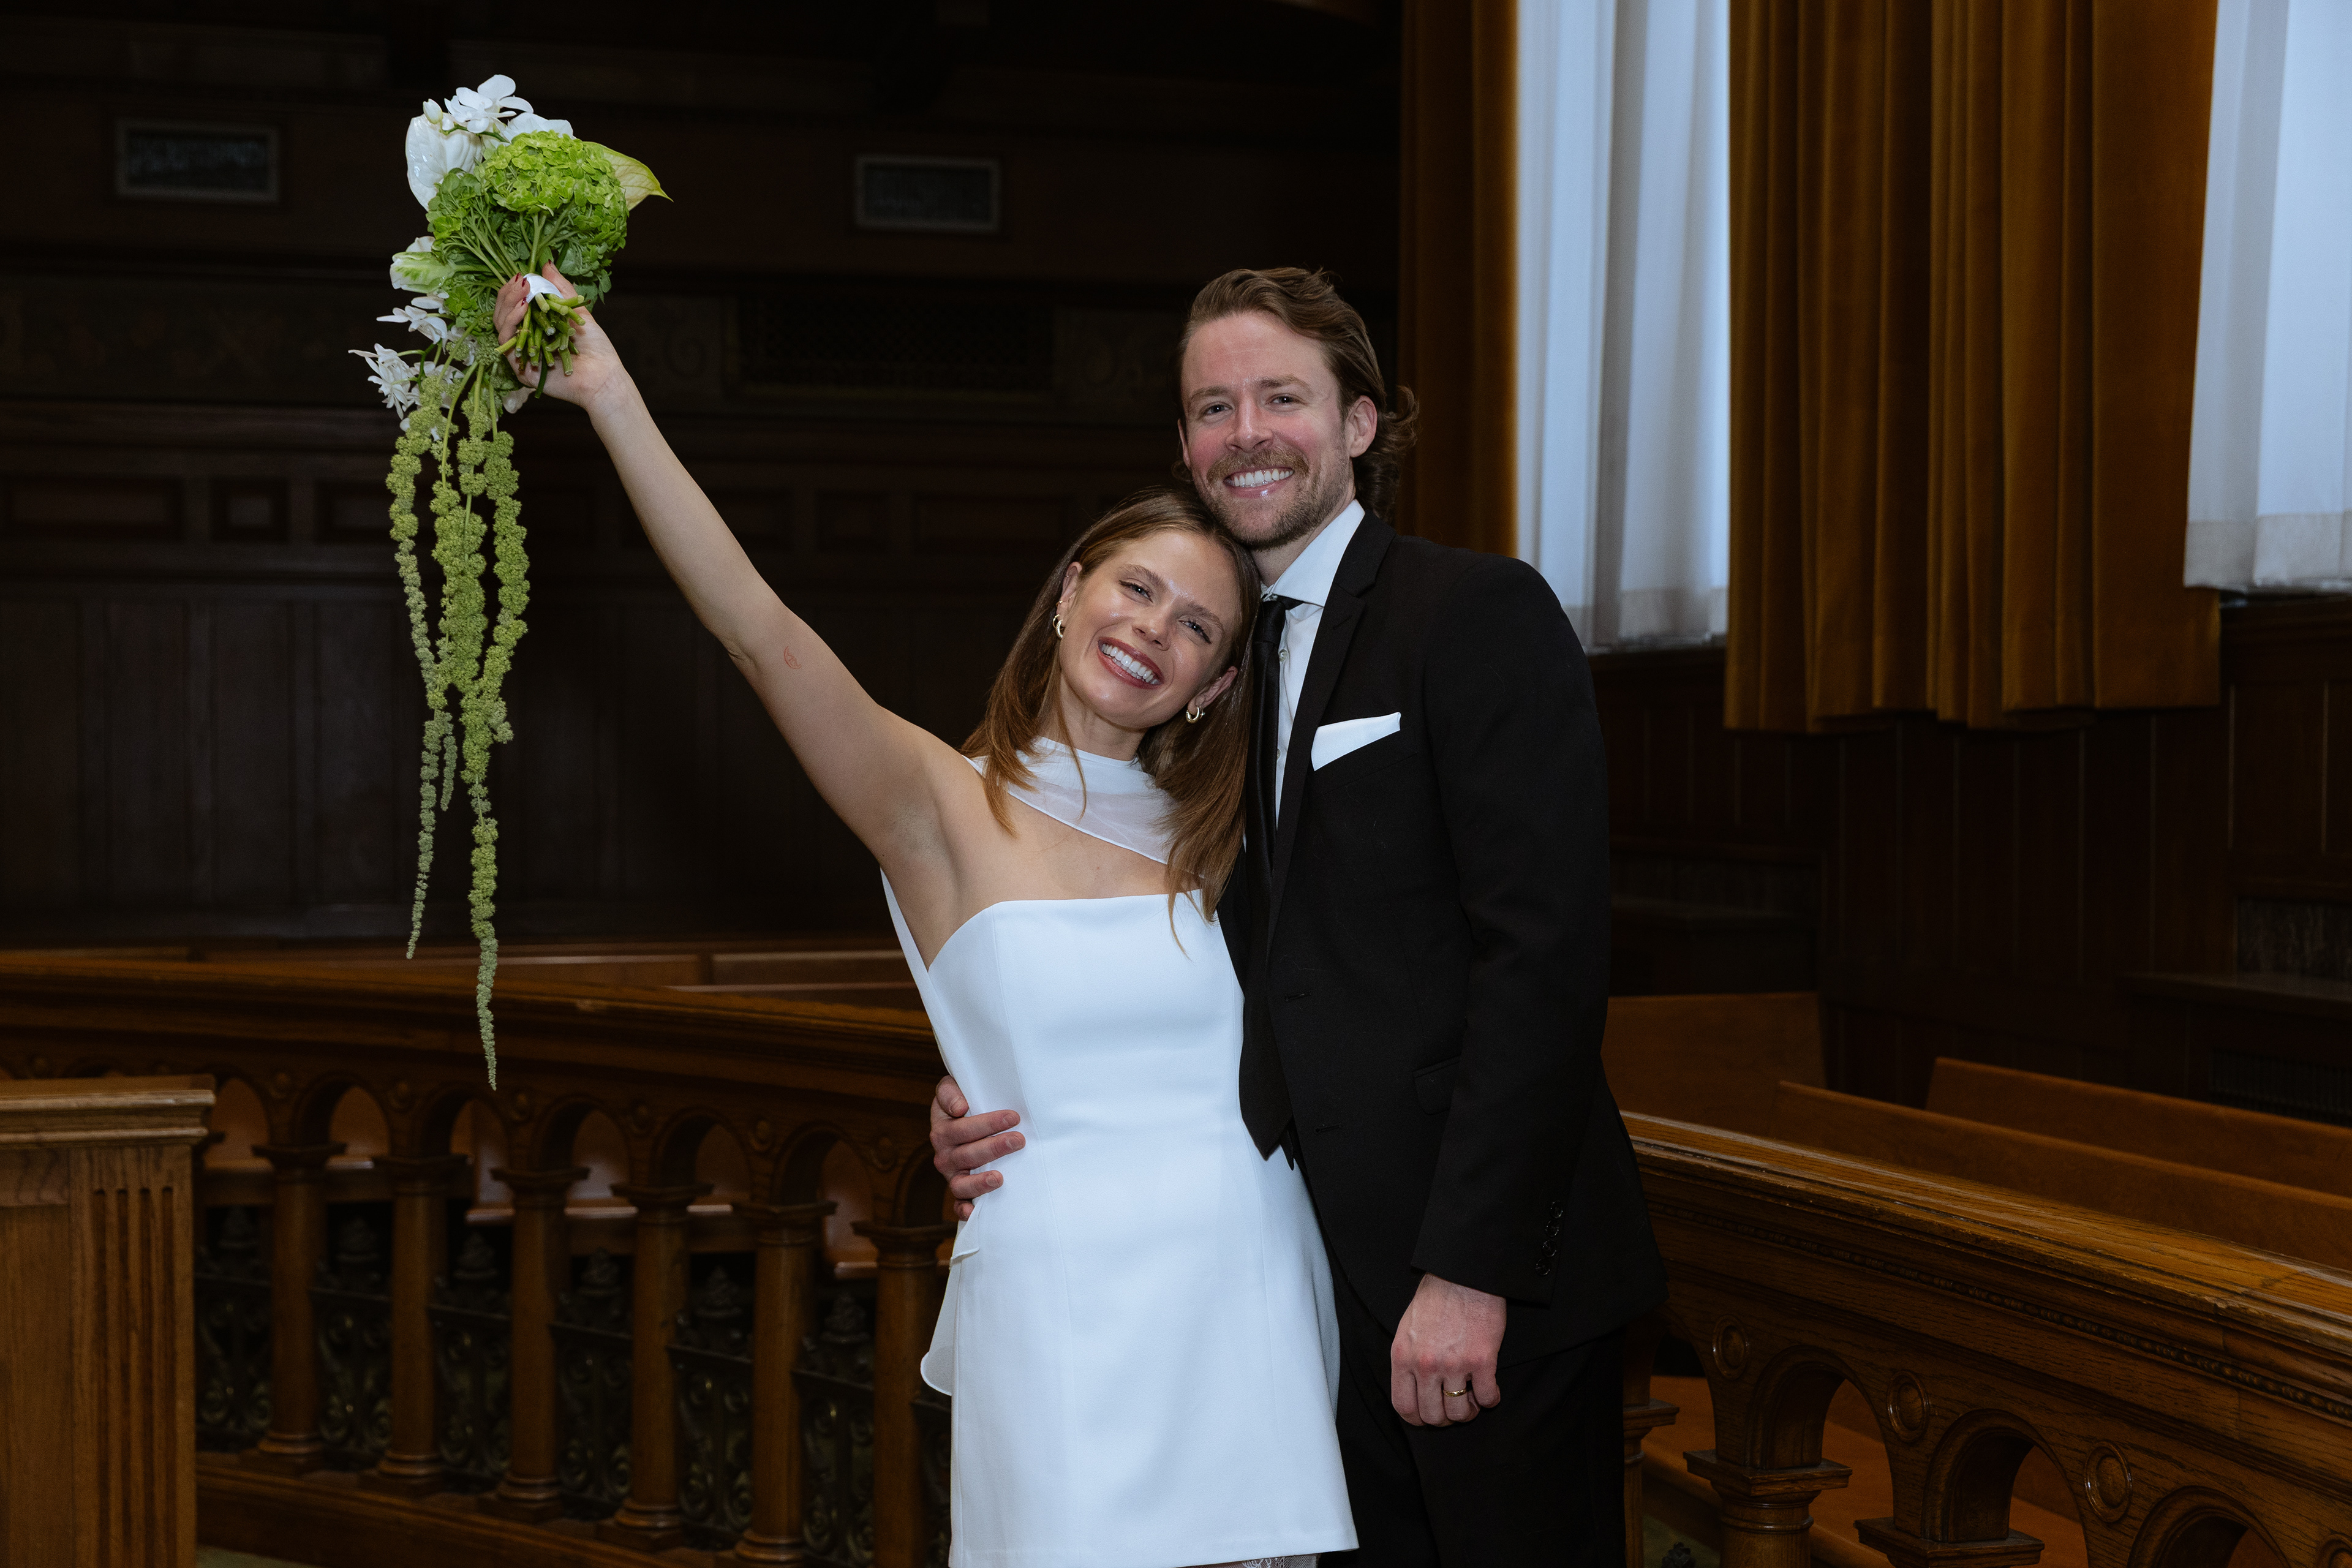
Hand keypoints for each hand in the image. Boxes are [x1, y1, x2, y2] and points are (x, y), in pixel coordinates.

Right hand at [492, 263, 627, 413]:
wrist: (603, 377)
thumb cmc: (595, 348)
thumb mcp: (578, 311)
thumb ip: (561, 289)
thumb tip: (547, 264)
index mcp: (537, 329)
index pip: (516, 306)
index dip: (515, 290)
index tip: (522, 275)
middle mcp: (527, 341)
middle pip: (504, 314)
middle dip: (509, 294)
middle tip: (519, 280)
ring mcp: (522, 354)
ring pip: (501, 326)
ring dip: (508, 304)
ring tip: (521, 290)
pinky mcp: (519, 368)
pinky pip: (507, 342)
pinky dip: (512, 323)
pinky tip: (522, 308)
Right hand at [929, 1073, 1022, 1220]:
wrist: (965, 1114)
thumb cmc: (965, 1100)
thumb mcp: (952, 1087)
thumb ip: (950, 1092)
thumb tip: (959, 1108)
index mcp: (942, 1128)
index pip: (961, 1128)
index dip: (986, 1124)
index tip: (1012, 1117)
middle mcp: (944, 1154)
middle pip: (965, 1155)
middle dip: (993, 1148)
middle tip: (1018, 1140)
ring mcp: (952, 1174)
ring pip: (961, 1183)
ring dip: (980, 1182)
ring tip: (1000, 1178)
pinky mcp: (960, 1190)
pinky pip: (958, 1204)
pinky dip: (963, 1210)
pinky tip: (974, 1212)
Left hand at [1390, 1273, 1504, 1426]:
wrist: (1462, 1276)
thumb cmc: (1435, 1299)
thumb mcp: (1408, 1330)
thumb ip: (1408, 1360)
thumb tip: (1413, 1387)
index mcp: (1403, 1357)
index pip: (1404, 1406)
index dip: (1417, 1419)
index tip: (1427, 1417)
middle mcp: (1425, 1365)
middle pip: (1432, 1415)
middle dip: (1444, 1419)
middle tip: (1453, 1409)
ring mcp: (1454, 1364)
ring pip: (1459, 1412)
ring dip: (1467, 1412)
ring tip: (1471, 1401)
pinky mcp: (1481, 1360)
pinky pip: (1486, 1397)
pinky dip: (1489, 1400)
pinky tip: (1489, 1391)